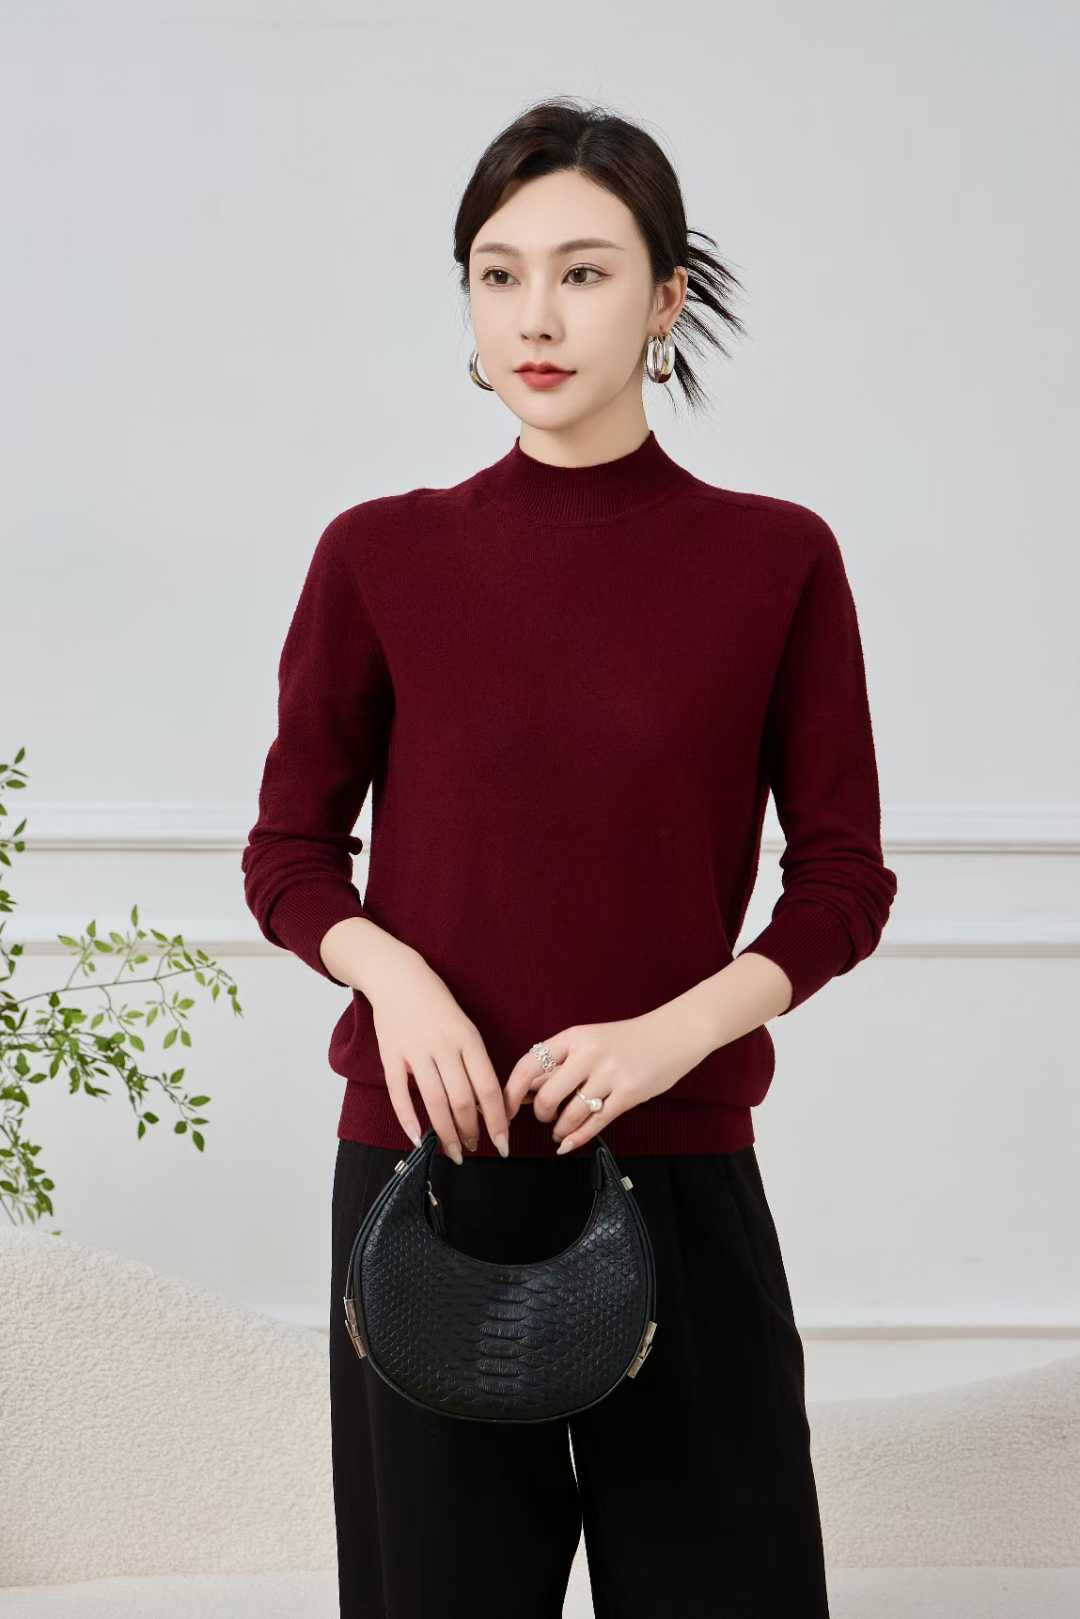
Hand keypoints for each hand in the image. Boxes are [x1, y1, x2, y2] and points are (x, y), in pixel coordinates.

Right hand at [365, 939, 509, 1161]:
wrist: (398, 977)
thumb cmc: (437, 1005)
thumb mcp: (465, 1028)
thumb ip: (474, 1063)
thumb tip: (486, 1105)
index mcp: (468, 1038)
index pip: (488, 1088)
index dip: (497, 1120)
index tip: (503, 1143)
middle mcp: (443, 1046)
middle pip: (462, 1100)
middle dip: (471, 1132)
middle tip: (475, 1148)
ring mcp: (414, 1052)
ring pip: (434, 1102)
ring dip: (447, 1133)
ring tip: (455, 1151)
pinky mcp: (390, 1056)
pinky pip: (399, 1094)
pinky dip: (408, 1120)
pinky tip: (418, 1139)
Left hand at [501, 1002, 715, 1153]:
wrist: (674, 1033)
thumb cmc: (628, 1039)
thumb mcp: (590, 1040)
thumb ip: (561, 1062)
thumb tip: (526, 1091)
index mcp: (574, 1037)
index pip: (529, 1065)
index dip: (512, 1092)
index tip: (507, 1109)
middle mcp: (589, 1053)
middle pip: (548, 1097)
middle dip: (541, 1115)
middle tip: (546, 1118)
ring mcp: (610, 1074)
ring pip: (571, 1114)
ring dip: (560, 1130)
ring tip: (560, 1132)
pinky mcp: (629, 1094)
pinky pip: (595, 1124)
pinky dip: (577, 1139)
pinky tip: (569, 1145)